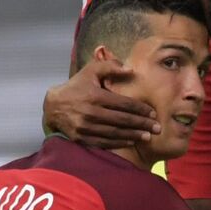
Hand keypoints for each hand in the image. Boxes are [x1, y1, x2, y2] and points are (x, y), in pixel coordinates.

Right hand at [43, 58, 160, 147]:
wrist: (53, 106)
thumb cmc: (76, 86)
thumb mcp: (90, 71)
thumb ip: (110, 66)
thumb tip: (130, 69)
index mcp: (95, 96)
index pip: (124, 104)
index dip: (140, 109)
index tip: (153, 113)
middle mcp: (90, 112)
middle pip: (122, 120)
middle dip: (142, 124)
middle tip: (157, 128)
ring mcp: (85, 127)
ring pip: (114, 132)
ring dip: (133, 135)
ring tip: (148, 136)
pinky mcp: (81, 137)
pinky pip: (103, 142)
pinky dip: (118, 143)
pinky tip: (131, 142)